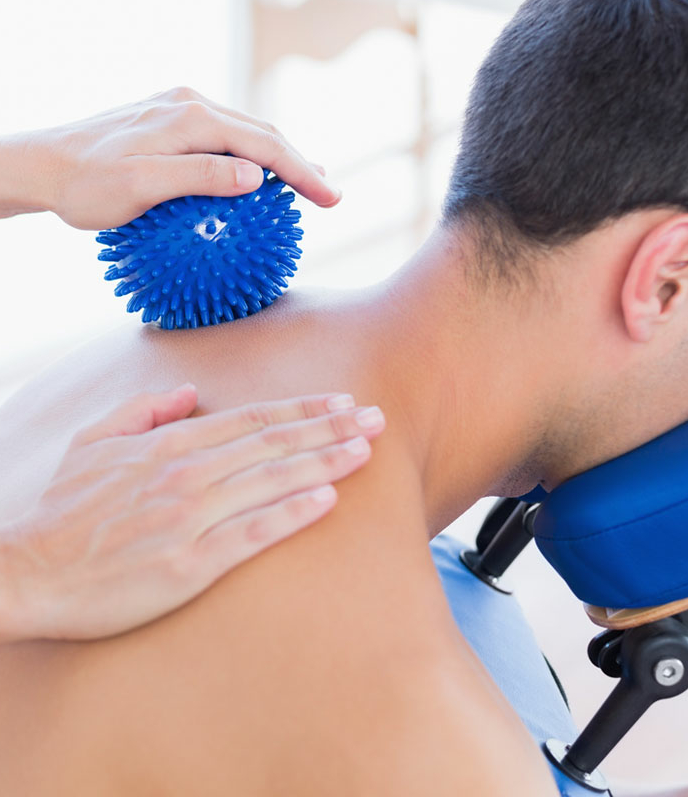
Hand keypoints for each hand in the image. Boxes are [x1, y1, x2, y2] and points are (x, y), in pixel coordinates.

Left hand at [0, 86, 340, 226]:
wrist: (42, 164)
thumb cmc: (85, 184)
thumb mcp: (140, 186)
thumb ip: (199, 177)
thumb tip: (255, 176)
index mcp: (191, 116)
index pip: (263, 142)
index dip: (301, 170)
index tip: (330, 197)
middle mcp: (191, 103)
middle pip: (262, 131)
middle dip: (299, 162)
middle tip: (330, 196)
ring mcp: (180, 109)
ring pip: (245, 131)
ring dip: (277, 158)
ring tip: (306, 183)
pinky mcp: (170, 121)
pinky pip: (223, 138)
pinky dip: (249, 157)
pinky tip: (255, 178)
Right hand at [0, 385, 384, 640]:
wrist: (28, 572)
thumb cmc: (63, 511)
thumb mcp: (93, 442)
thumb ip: (145, 410)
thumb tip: (191, 392)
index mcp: (170, 444)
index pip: (252, 419)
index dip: (303, 408)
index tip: (343, 400)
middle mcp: (187, 473)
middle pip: (274, 443)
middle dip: (330, 427)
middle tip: (376, 417)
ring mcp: (190, 517)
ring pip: (272, 480)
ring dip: (325, 461)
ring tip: (366, 450)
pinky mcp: (190, 563)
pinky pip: (252, 532)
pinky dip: (293, 513)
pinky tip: (328, 500)